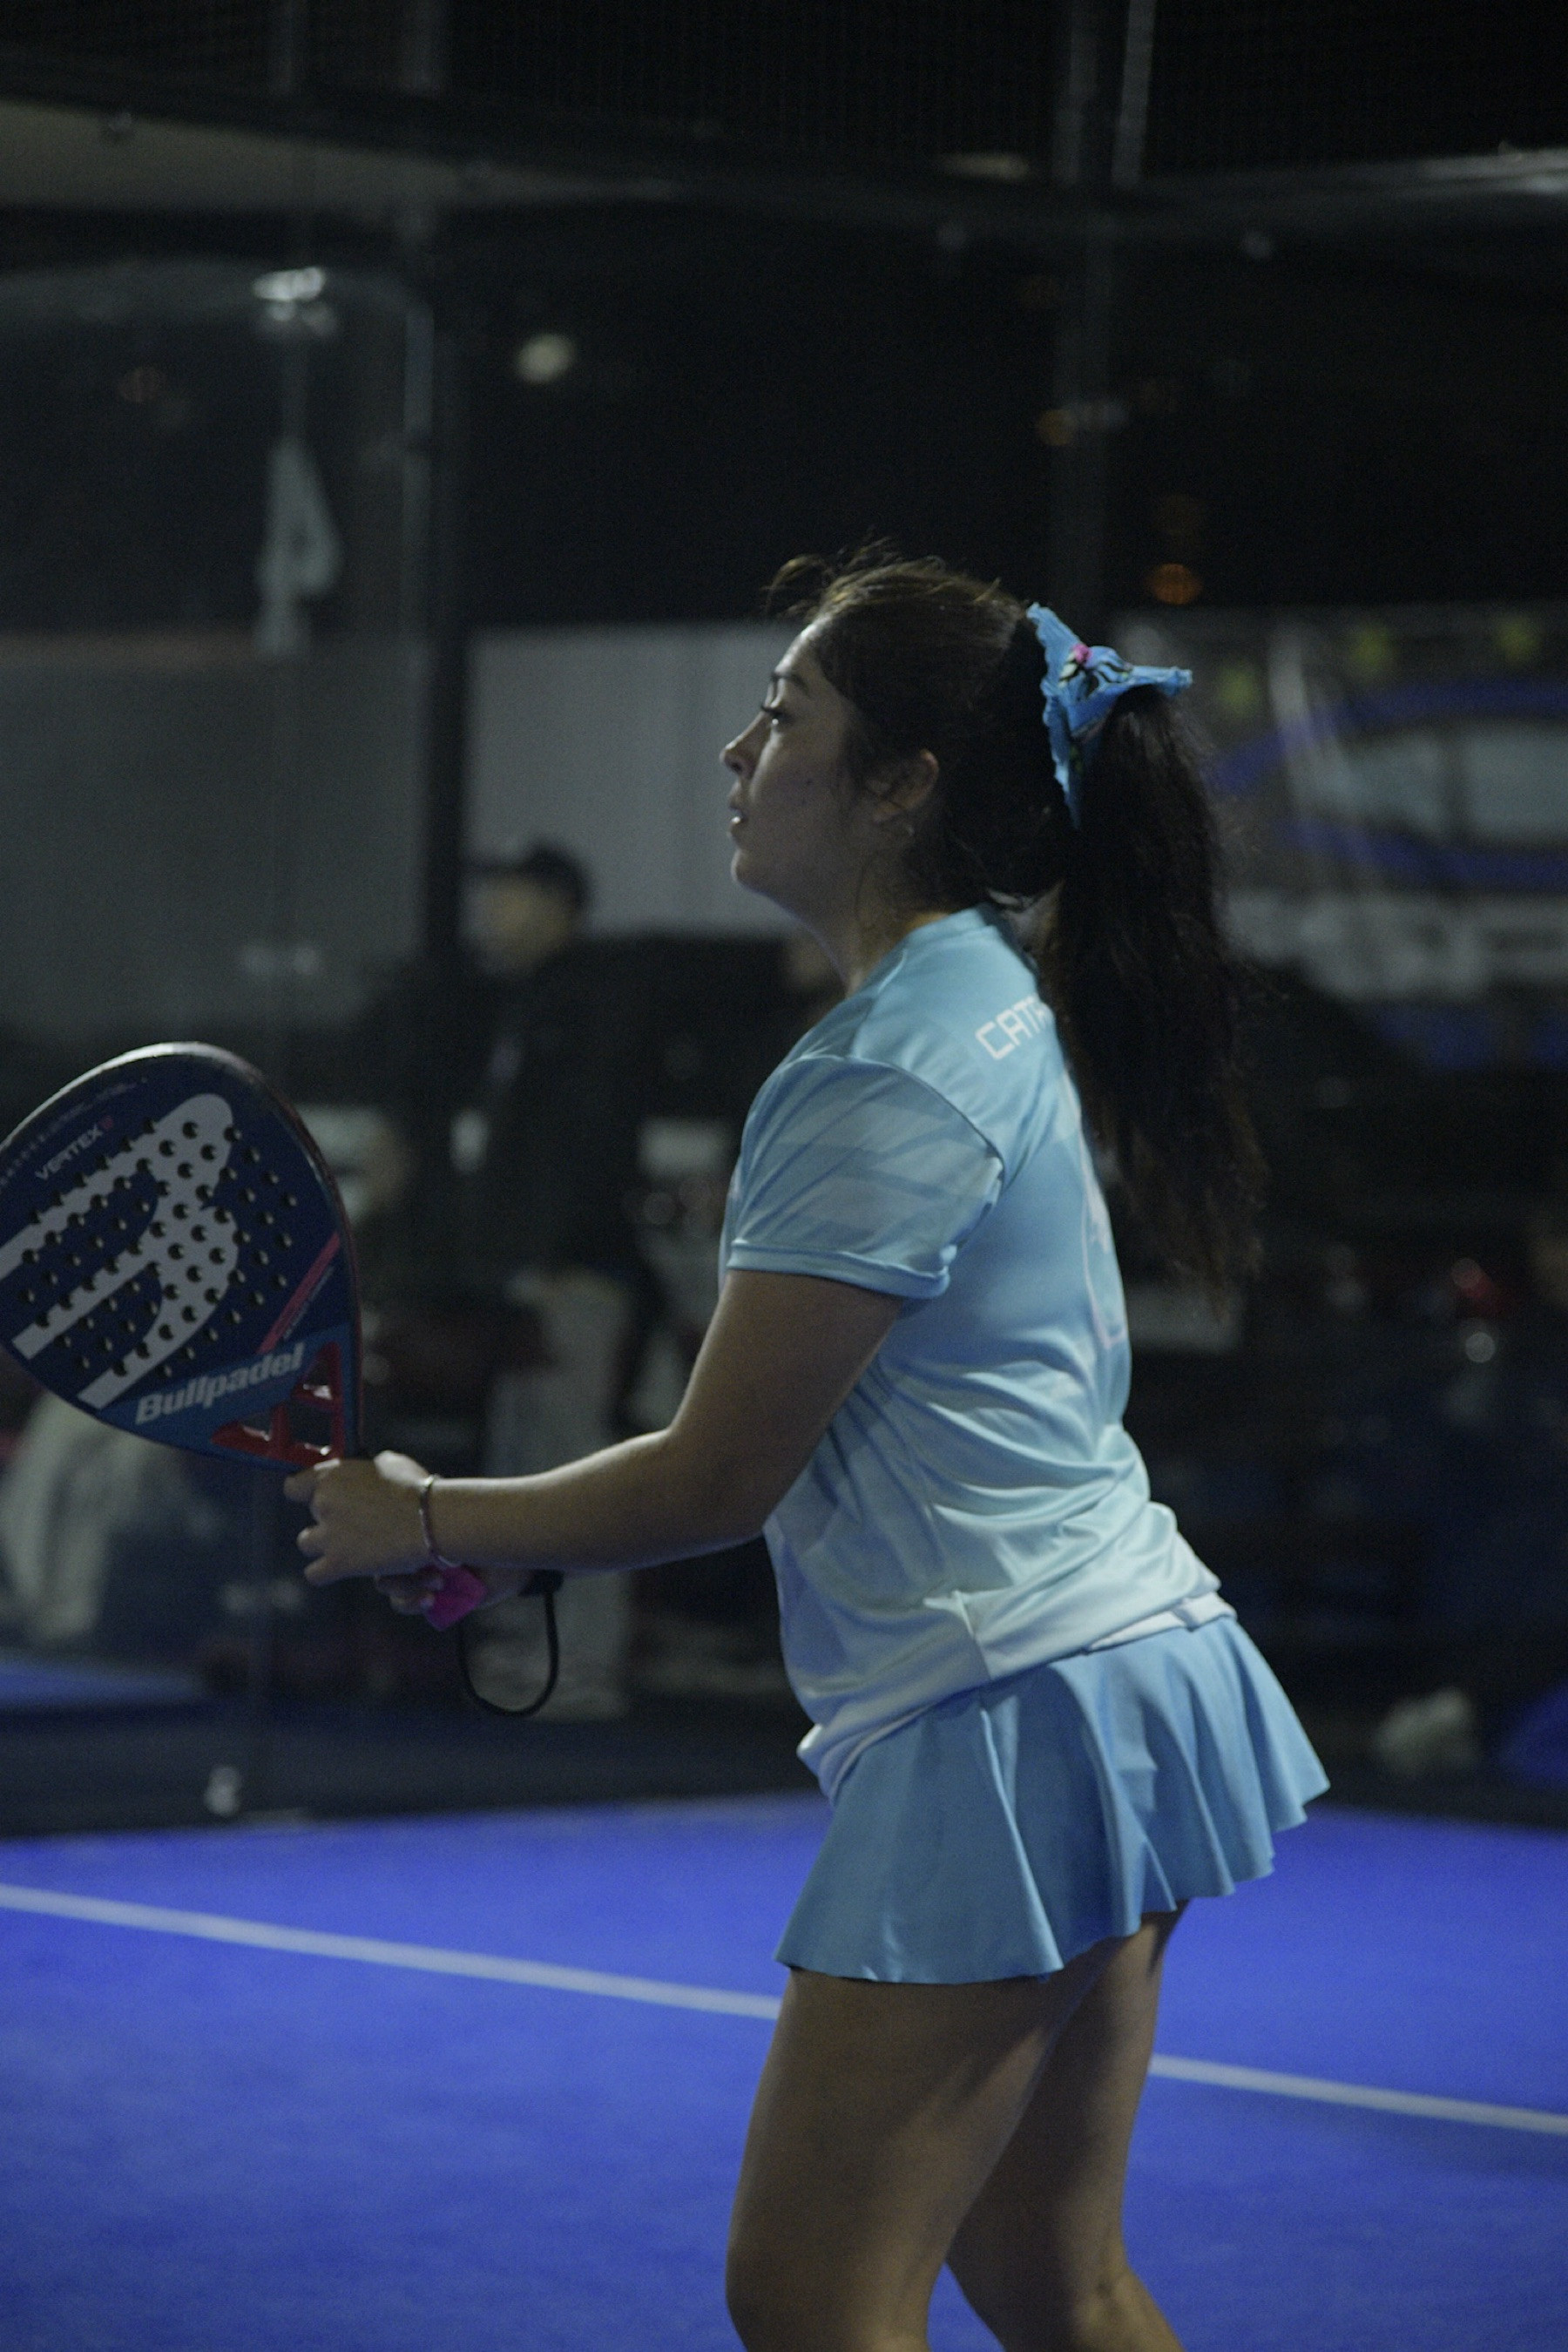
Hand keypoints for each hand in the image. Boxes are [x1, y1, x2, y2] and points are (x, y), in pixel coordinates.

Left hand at [285, 1450, 433, 1588]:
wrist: (431, 1519)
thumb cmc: (415, 1488)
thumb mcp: (388, 1463)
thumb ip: (365, 1470)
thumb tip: (365, 1474)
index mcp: (331, 1476)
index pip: (294, 1487)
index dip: (305, 1492)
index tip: (316, 1496)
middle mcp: (323, 1503)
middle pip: (311, 1513)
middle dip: (329, 1516)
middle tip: (356, 1519)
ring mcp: (328, 1535)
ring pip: (306, 1543)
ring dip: (323, 1543)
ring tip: (348, 1543)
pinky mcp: (338, 1563)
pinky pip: (314, 1573)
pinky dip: (325, 1572)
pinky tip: (340, 1566)